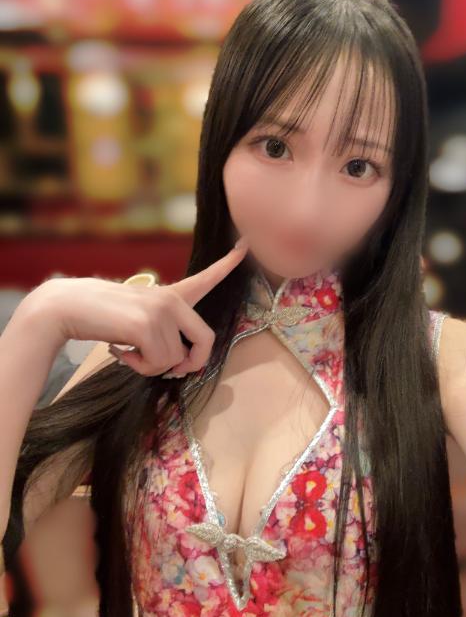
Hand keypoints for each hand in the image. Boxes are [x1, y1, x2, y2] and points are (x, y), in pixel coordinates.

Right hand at [35, 237, 248, 377]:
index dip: (229, 264)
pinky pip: (158, 364)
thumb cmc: (102, 318)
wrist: (67, 307)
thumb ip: (164, 337)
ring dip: (151, 367)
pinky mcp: (147, 326)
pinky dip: (140, 367)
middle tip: (175, 372)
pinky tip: (120, 352)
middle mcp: (172, 300)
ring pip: (175, 360)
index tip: (247, 244)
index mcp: (172, 295)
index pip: (207, 278)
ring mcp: (161, 311)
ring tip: (128, 351)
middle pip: (206, 341)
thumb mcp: (140, 323)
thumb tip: (179, 366)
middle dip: (193, 364)